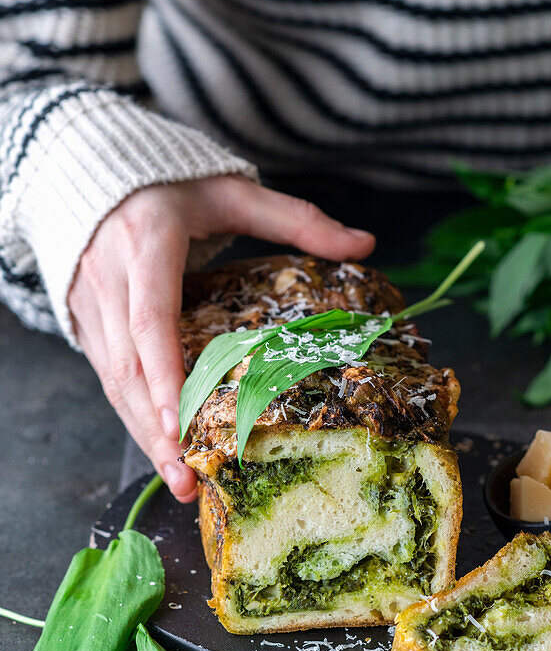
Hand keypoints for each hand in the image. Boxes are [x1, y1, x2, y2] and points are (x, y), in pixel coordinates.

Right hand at [68, 176, 374, 501]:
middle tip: (186, 479)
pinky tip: (165, 451)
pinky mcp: (83, 322)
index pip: (150, 318)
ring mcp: (89, 304)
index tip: (178, 425)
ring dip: (144, 436)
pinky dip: (136, 418)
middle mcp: (109, 277)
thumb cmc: (169, 182)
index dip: (164, 375)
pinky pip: (109, 378)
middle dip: (156, 431)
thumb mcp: (233, 191)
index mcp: (146, 242)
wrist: (86, 168)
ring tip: (180, 481)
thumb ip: (297, 218)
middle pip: (129, 368)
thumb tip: (366, 244)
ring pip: (114, 382)